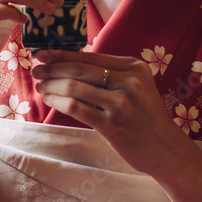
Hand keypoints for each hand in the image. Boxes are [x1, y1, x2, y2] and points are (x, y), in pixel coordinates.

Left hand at [30, 50, 194, 177]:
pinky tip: (49, 100)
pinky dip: (58, 102)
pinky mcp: (112, 125)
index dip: (62, 54)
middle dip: (52, 68)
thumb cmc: (144, 115)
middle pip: (80, 69)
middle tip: (36, 69)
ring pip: (75, 88)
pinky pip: (76, 108)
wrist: (165, 148)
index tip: (42, 53)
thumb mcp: (135, 86)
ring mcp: (121, 104)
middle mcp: (129, 82)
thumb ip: (109, 73)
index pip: (90, 56)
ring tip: (40, 86)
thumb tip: (68, 62)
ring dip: (52, 85)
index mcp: (134, 67)